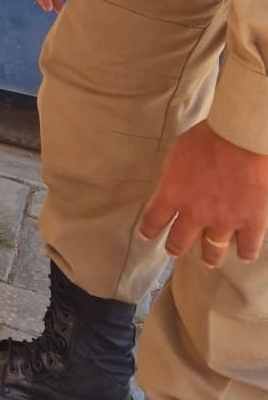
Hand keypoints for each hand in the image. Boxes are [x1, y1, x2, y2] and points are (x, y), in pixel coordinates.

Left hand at [139, 121, 267, 266]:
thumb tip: (174, 181)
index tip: (146, 235)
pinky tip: (245, 256)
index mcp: (173, 194)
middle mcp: (195, 214)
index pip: (154, 220)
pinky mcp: (251, 222)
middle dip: (175, 248)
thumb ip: (173, 173)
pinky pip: (248, 245)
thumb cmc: (207, 138)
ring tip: (209, 261)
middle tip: (174, 252)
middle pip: (180, 241)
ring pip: (213, 250)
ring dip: (209, 257)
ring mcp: (224, 221)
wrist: (240, 139)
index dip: (149, 230)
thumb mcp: (177, 152)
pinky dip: (246, 252)